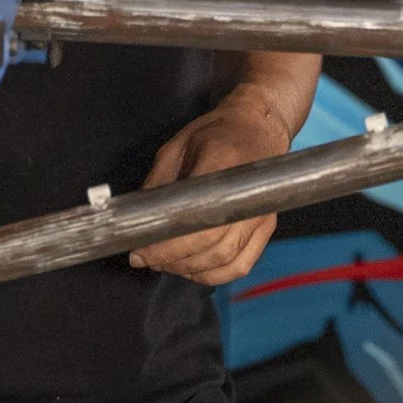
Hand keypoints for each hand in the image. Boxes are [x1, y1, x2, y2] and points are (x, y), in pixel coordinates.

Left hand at [127, 92, 298, 285]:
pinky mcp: (266, 227)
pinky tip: (193, 269)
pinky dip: (215, 275)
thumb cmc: (215, 134)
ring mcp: (261, 214)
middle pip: (211, 245)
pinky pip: (241, 265)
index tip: (141, 251)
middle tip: (146, 259)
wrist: (256, 128)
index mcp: (223, 163)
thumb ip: (158, 184)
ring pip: (225, 260)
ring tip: (165, 263)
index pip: (195, 219)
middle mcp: (247, 194)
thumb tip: (136, 221)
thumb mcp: (176, 148)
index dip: (166, 244)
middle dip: (172, 260)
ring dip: (190, 269)